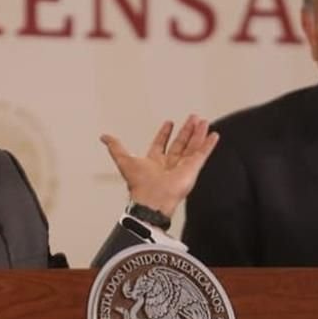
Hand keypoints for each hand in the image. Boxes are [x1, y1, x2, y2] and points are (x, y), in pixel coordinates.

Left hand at [100, 114, 217, 218]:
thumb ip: (115, 147)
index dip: (164, 133)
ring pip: (192, 146)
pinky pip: (202, 154)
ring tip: (203, 121)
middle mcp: (169, 164)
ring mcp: (182, 167)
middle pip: (179, 143)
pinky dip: (208, 145)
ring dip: (197, 134)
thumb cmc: (139, 185)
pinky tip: (213, 135)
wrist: (152, 200)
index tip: (169, 122)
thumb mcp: (124, 160)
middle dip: (186, 131)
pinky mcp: (192, 169)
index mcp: (154, 162)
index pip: (161, 144)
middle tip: (192, 118)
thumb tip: (104, 136)